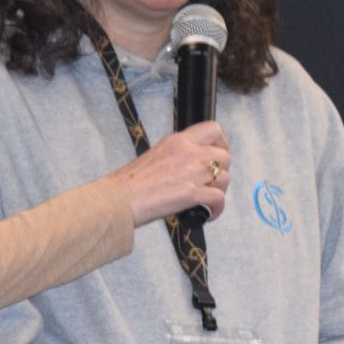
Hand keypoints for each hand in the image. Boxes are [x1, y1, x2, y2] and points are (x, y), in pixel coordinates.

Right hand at [111, 121, 230, 225]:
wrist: (118, 200)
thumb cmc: (131, 184)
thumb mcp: (156, 156)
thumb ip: (177, 157)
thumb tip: (191, 168)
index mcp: (177, 141)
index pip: (213, 129)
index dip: (222, 143)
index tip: (218, 155)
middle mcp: (187, 153)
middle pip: (224, 157)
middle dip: (222, 172)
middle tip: (212, 184)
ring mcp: (191, 172)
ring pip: (225, 178)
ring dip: (219, 192)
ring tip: (207, 202)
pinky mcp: (191, 193)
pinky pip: (218, 199)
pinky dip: (216, 209)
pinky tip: (206, 215)